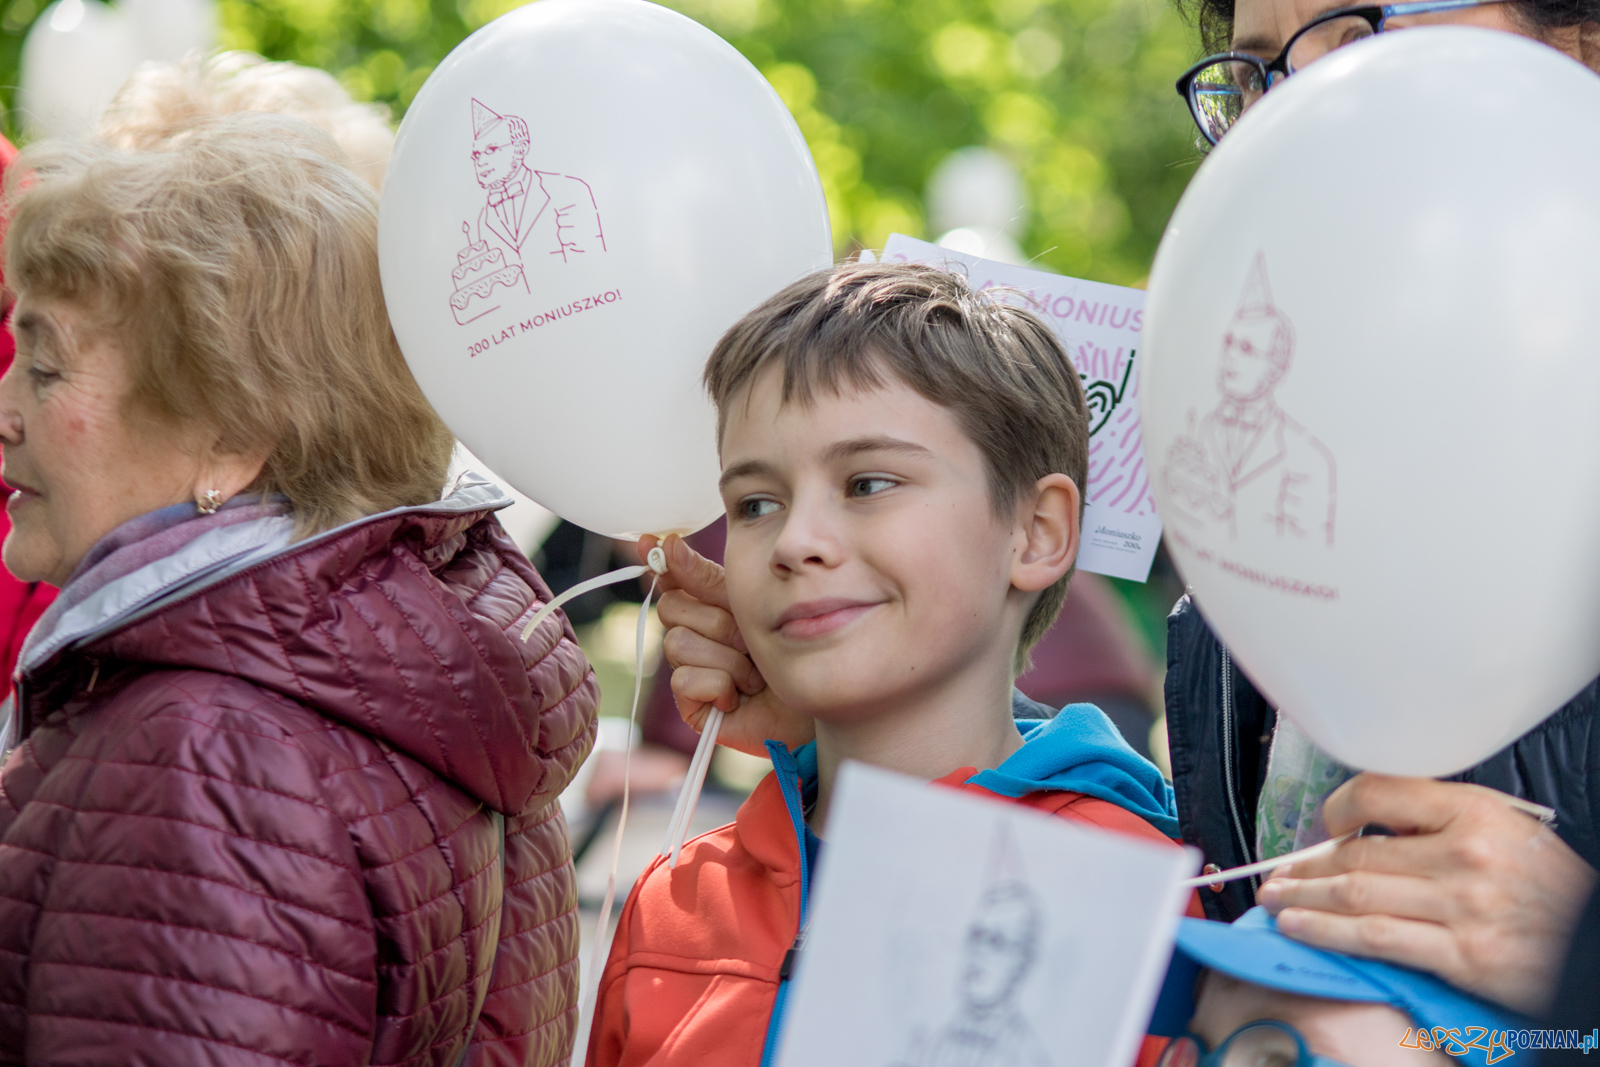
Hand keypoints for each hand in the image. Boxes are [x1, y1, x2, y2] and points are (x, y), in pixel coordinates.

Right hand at [638, 534, 814, 757]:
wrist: (813, 705)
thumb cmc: (789, 654)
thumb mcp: (751, 606)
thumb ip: (707, 579)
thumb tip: (667, 543)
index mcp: (707, 606)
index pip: (671, 578)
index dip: (658, 560)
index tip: (647, 542)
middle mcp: (692, 635)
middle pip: (672, 606)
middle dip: (718, 622)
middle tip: (749, 641)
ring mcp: (688, 670)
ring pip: (679, 643)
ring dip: (728, 660)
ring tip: (754, 676)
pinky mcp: (689, 704)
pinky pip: (685, 680)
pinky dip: (720, 687)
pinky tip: (738, 697)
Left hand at [1257, 773, 1596, 1014]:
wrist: (1595, 939)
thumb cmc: (1549, 886)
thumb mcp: (1502, 828)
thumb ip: (1437, 821)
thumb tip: (1367, 828)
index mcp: (1473, 812)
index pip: (1380, 791)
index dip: (1337, 807)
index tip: (1322, 824)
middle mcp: (1465, 855)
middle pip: (1359, 853)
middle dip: (1306, 865)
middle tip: (1276, 874)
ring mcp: (1462, 906)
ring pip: (1357, 895)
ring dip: (1304, 898)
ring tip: (1274, 900)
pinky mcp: (1463, 954)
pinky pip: (1378, 939)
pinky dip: (1329, 933)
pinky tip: (1300, 928)